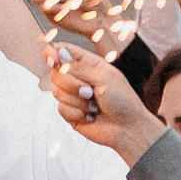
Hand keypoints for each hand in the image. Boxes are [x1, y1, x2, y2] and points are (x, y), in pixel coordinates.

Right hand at [46, 38, 160, 161]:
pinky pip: (61, 108)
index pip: (62, 51)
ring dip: (78, 101)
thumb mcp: (103, 78)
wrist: (128, 128)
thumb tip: (59, 54)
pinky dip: (77, 113)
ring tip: (95, 106)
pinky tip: (91, 116)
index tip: (53, 61)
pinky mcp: (70, 111)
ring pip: (57, 92)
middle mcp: (78, 77)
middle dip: (71, 84)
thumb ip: (78, 67)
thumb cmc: (122, 100)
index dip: (52, 54)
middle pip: (56, 73)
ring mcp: (73, 95)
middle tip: (89, 92)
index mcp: (88, 64)